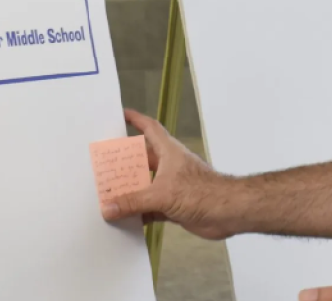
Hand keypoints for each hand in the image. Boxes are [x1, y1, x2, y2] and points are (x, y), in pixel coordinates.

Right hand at [100, 108, 237, 239]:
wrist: (228, 212)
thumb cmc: (202, 192)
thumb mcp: (162, 194)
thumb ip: (133, 201)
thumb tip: (108, 207)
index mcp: (168, 152)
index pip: (150, 128)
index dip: (136, 119)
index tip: (120, 114)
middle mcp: (169, 165)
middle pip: (142, 159)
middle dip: (125, 161)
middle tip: (103, 163)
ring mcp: (172, 185)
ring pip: (146, 183)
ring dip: (130, 189)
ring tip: (108, 192)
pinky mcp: (175, 204)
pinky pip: (151, 205)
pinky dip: (139, 210)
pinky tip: (125, 217)